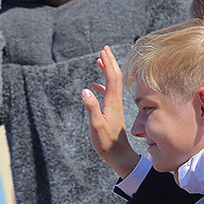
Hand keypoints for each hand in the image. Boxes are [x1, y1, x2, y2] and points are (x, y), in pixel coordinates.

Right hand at [82, 45, 138, 177]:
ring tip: (99, 61)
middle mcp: (115, 101)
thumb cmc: (106, 142)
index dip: (108, 63)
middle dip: (110, 61)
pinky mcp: (112, 111)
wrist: (119, 154)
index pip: (112, 77)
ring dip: (107, 71)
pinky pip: (108, 93)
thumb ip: (92, 107)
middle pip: (115, 76)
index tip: (103, 51)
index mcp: (112, 102)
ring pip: (113, 83)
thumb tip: (85, 90)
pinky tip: (95, 86)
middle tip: (104, 49)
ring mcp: (115, 106)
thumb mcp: (96, 125)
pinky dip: (103, 85)